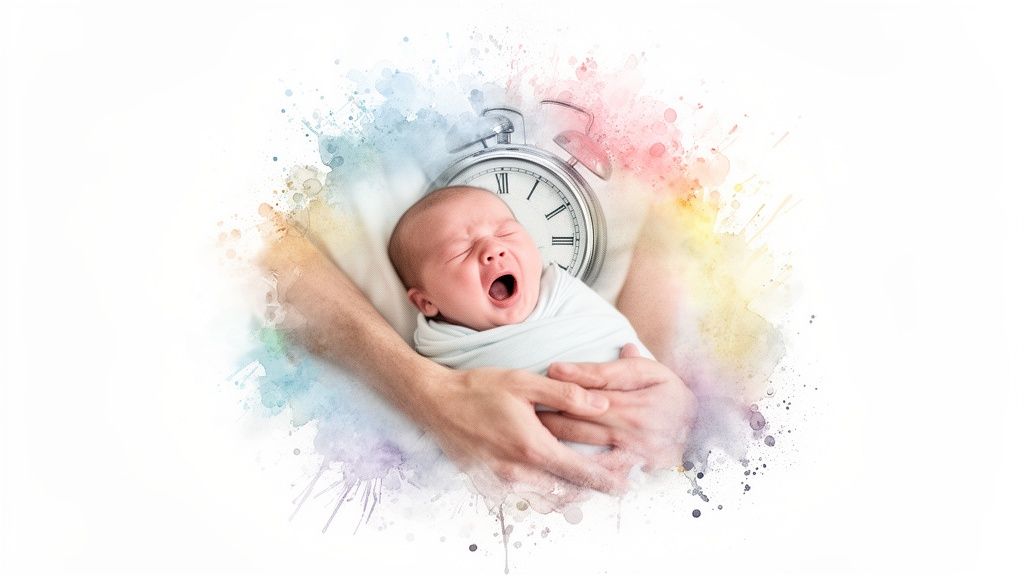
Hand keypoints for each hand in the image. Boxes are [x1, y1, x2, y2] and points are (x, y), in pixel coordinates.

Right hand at [417, 366, 629, 507]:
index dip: (609, 479)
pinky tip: (556, 474)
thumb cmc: (478, 388)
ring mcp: (502, 482)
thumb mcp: (524, 382)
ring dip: (572, 491)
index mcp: (532, 447)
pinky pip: (527, 495)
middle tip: (617, 478)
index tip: (628, 480)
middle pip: (569, 492)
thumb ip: (566, 394)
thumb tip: (603, 403)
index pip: (582, 474)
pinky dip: (547, 490)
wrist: (434, 403)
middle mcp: (518, 472)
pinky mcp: (491, 484)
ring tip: (591, 478)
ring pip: (549, 498)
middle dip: (595, 487)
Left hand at [539, 344, 696, 470]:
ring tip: (530, 427)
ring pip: (584, 442)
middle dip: (552, 410)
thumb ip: (617, 367)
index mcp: (635, 398)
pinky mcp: (633, 468)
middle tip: (526, 404)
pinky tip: (555, 459)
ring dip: (555, 435)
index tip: (548, 373)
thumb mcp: (650, 372)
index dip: (569, 380)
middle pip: (582, 417)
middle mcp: (633, 426)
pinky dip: (577, 464)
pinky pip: (599, 469)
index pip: (595, 387)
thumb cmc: (670, 393)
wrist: (699, 427)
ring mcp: (632, 450)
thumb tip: (594, 356)